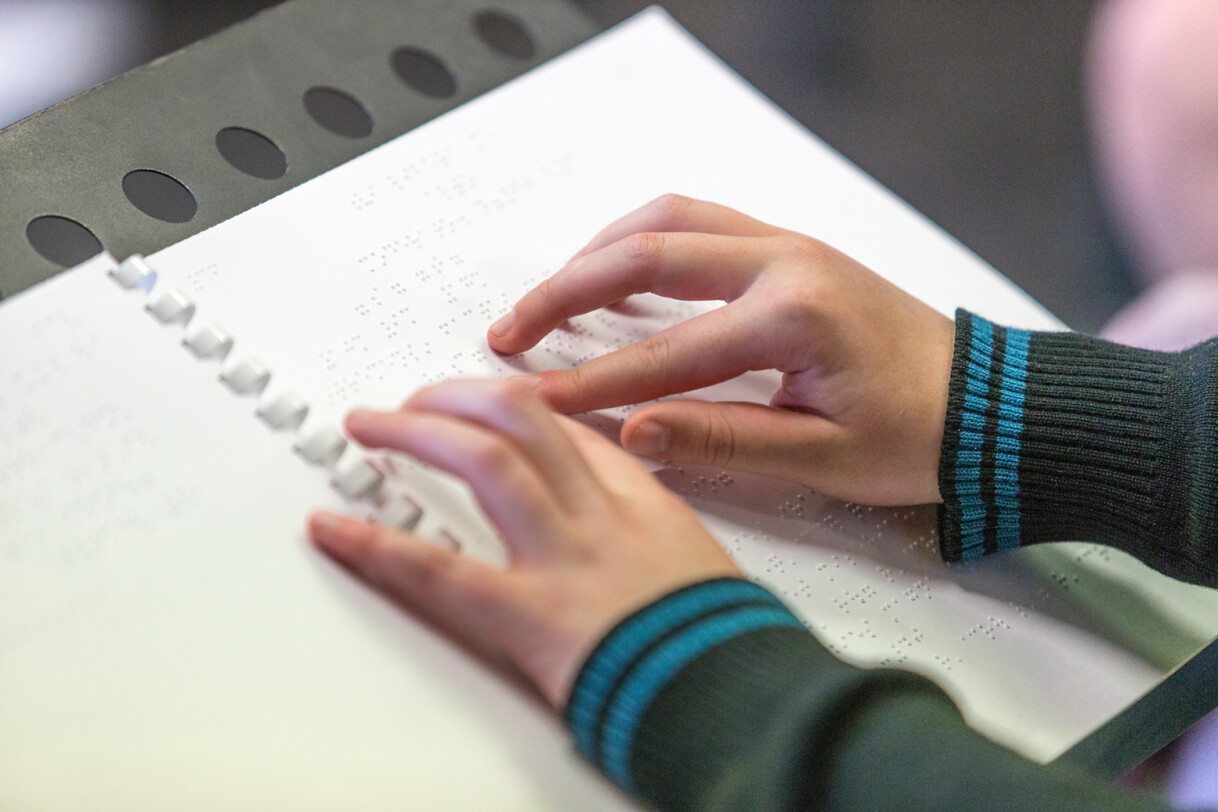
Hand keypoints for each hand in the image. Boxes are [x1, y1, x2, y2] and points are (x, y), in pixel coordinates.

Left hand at [308, 379, 740, 707]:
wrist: (737, 697)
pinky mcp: (528, 615)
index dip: (521, 409)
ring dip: (416, 432)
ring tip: (369, 424)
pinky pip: (441, 569)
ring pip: (484, 461)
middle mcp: (599, 516)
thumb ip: (664, 548)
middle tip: (418, 399)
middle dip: (460, 397)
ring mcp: (562, 558)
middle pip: (522, 419)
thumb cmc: (727, 646)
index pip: (573, 432)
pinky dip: (378, 544)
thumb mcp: (706, 573)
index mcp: (645, 506)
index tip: (492, 404)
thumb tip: (642, 552)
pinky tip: (336, 528)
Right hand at [487, 195, 955, 505]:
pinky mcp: (790, 250)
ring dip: (599, 252)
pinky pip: (698, 222)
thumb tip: (633, 434)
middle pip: (646, 255)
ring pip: (668, 221)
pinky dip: (643, 240)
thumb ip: (722, 443)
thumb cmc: (919, 434)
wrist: (986, 405)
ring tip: (550, 296)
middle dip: (566, 292)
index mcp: (793, 316)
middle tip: (510, 330)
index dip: (591, 383)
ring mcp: (788, 246)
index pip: (664, 354)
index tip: (536, 403)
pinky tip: (617, 271)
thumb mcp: (822, 458)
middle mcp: (785, 262)